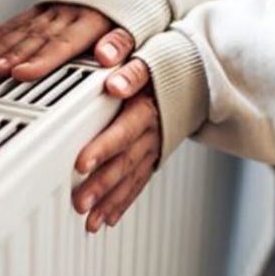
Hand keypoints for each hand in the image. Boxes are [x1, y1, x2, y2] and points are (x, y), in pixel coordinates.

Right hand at [0, 4, 133, 80]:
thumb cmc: (129, 14)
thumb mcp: (136, 29)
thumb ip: (121, 43)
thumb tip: (107, 56)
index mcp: (91, 21)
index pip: (62, 44)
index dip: (41, 60)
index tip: (22, 73)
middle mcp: (68, 14)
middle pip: (37, 38)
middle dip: (13, 55)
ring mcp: (54, 10)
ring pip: (24, 29)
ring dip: (3, 46)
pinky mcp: (44, 8)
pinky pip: (19, 20)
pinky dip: (1, 33)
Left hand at [72, 59, 158, 231]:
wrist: (195, 76)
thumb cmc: (161, 64)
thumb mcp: (146, 55)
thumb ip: (128, 62)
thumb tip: (112, 70)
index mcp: (147, 104)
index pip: (124, 129)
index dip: (103, 147)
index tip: (80, 163)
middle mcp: (153, 129)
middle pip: (125, 160)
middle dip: (101, 183)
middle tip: (79, 201)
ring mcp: (154, 145)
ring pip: (130, 177)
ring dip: (109, 200)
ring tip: (89, 220)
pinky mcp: (154, 156)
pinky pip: (139, 182)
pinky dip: (123, 202)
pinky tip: (107, 219)